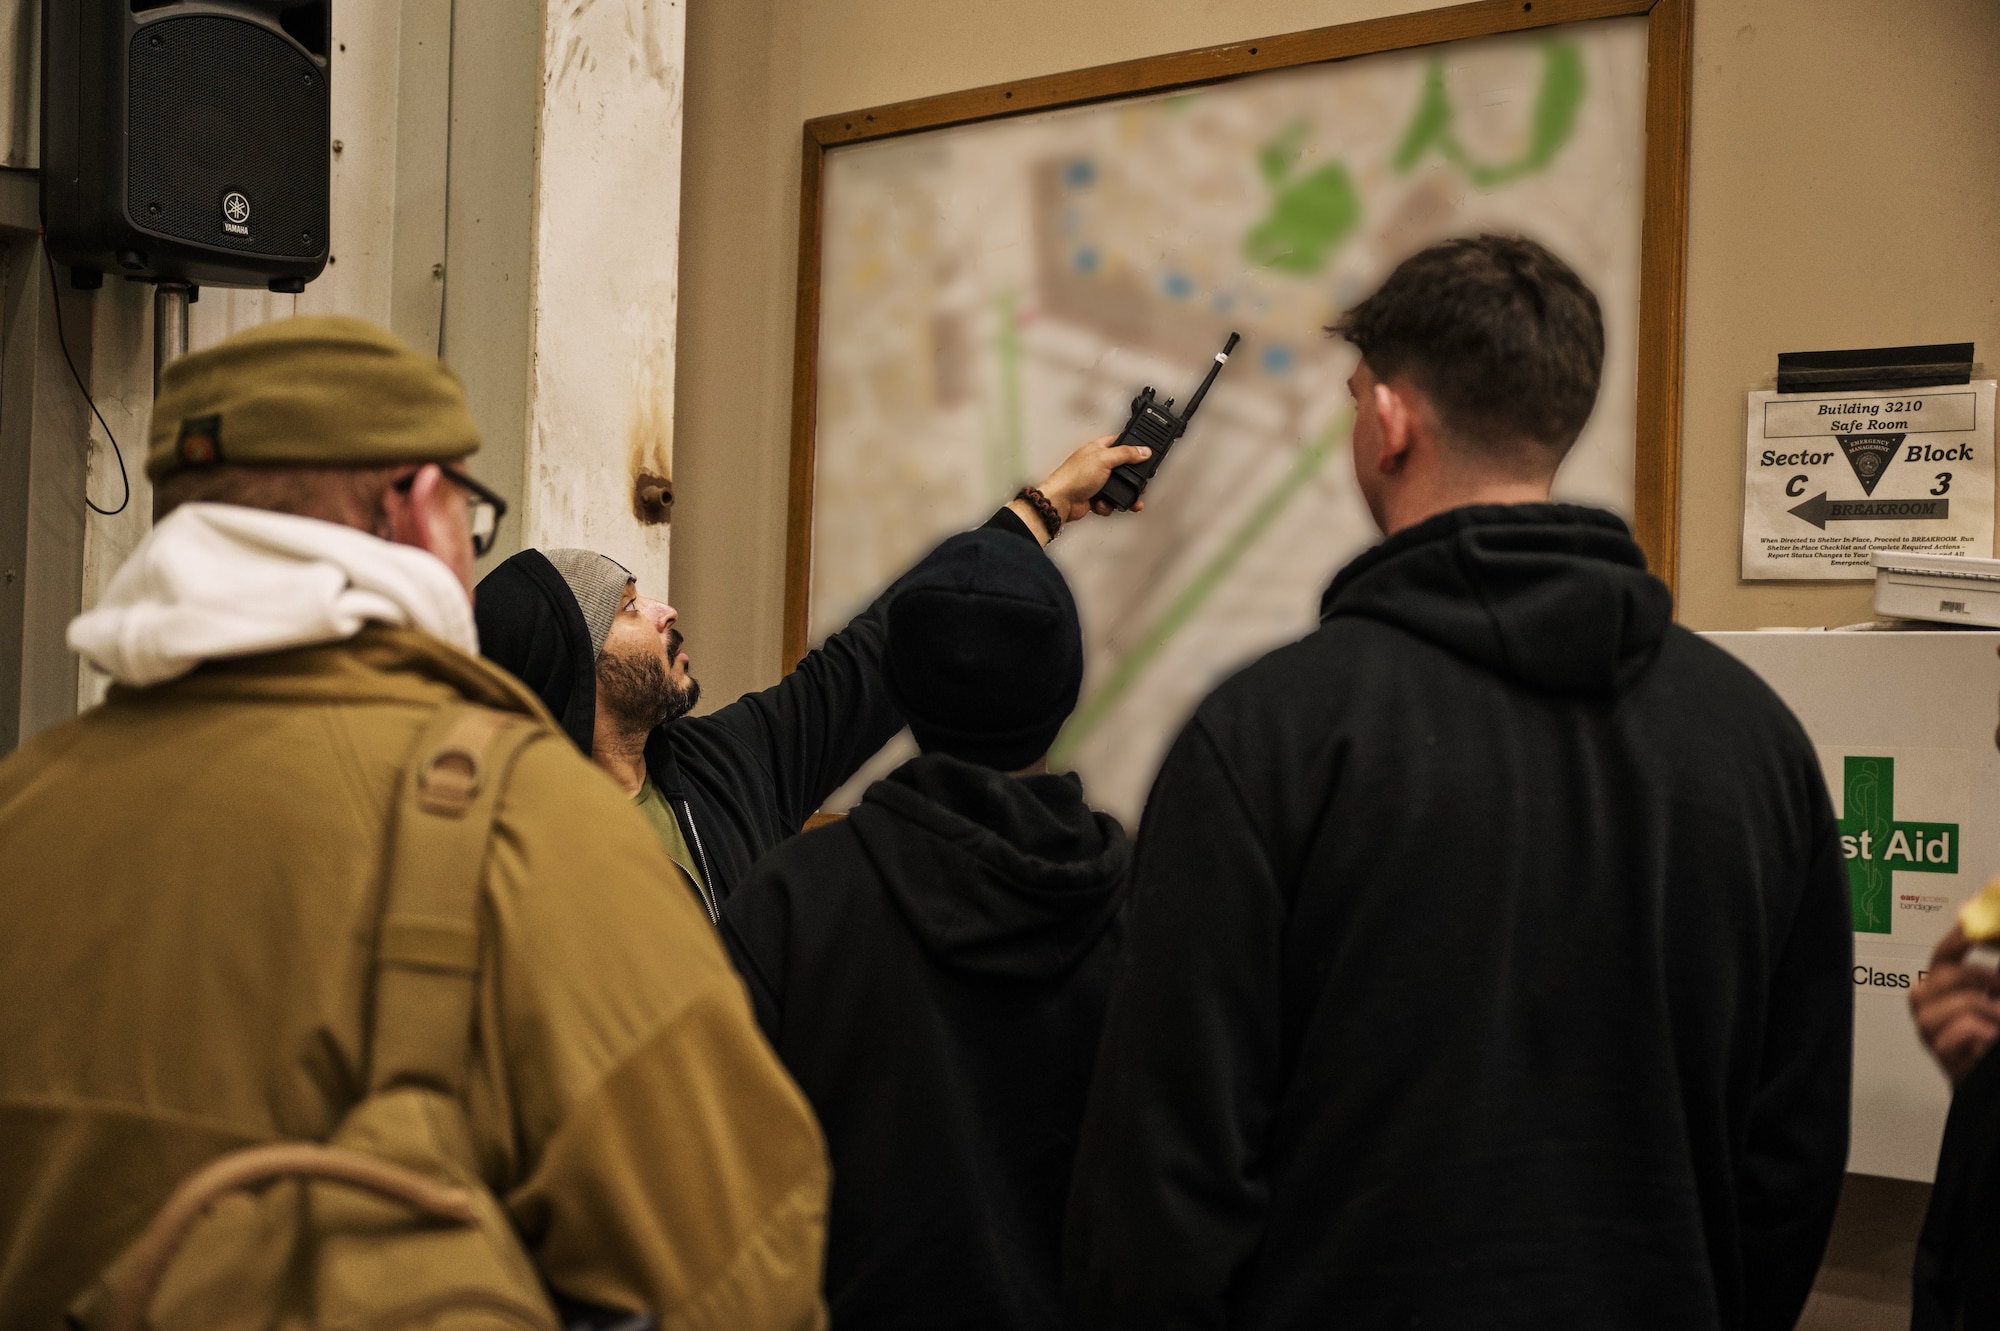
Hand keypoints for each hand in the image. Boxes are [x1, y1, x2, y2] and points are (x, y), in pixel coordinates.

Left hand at [1007, 435, 1153, 543]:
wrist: (1061, 501)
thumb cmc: (1073, 477)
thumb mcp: (1104, 459)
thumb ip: (1125, 454)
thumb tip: (1142, 451)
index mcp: (1097, 449)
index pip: (1120, 442)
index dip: (1133, 445)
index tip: (1145, 451)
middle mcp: (1097, 464)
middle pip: (1122, 468)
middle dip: (1131, 478)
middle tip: (1139, 483)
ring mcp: (1096, 481)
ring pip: (1118, 488)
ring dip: (1123, 495)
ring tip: (1129, 499)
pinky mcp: (1095, 497)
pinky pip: (1110, 501)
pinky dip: (1109, 505)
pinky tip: (1105, 503)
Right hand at [1910, 924, 1999, 1083]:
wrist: (1985, 1073)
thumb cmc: (1989, 1034)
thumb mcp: (1993, 996)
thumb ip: (1993, 976)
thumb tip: (1994, 939)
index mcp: (1940, 984)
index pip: (1944, 953)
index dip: (1958, 938)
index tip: (1976, 929)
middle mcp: (1926, 1000)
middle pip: (1946, 973)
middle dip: (1982, 977)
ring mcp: (1928, 1024)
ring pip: (1961, 1002)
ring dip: (1990, 1010)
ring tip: (1999, 1021)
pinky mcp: (1938, 1049)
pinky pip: (1966, 1029)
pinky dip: (1985, 1033)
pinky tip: (1988, 1040)